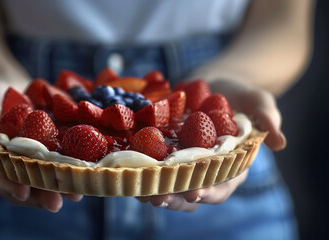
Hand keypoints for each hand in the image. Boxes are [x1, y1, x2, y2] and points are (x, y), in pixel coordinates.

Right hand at [0, 78, 81, 211]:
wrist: (2, 86)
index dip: (4, 184)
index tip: (20, 190)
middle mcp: (3, 165)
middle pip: (19, 184)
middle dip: (37, 194)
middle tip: (55, 203)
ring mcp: (24, 160)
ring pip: (39, 179)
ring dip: (56, 187)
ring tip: (75, 194)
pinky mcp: (42, 152)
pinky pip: (53, 164)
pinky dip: (67, 170)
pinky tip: (84, 175)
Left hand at [138, 78, 284, 210]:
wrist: (211, 82)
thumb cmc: (237, 92)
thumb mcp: (256, 98)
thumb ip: (267, 115)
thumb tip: (280, 141)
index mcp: (231, 164)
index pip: (223, 185)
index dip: (209, 191)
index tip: (193, 192)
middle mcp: (207, 170)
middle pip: (192, 193)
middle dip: (175, 198)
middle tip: (158, 197)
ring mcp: (184, 164)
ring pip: (171, 186)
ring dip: (155, 191)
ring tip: (139, 190)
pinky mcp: (166, 154)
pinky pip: (154, 169)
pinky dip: (142, 173)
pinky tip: (127, 172)